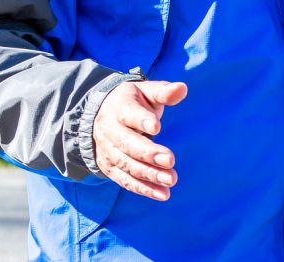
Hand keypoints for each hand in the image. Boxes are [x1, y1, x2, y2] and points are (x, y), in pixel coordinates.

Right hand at [92, 79, 186, 200]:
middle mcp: (109, 130)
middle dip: (148, 153)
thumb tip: (182, 88)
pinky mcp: (109, 167)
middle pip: (127, 143)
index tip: (157, 127)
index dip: (142, 121)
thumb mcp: (145, 91)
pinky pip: (125, 180)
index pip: (129, 114)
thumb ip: (163, 92)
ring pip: (127, 164)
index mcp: (119, 108)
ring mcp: (107, 150)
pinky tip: (162, 194)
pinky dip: (143, 189)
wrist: (100, 115)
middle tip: (170, 159)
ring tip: (171, 180)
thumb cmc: (131, 102)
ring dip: (149, 174)